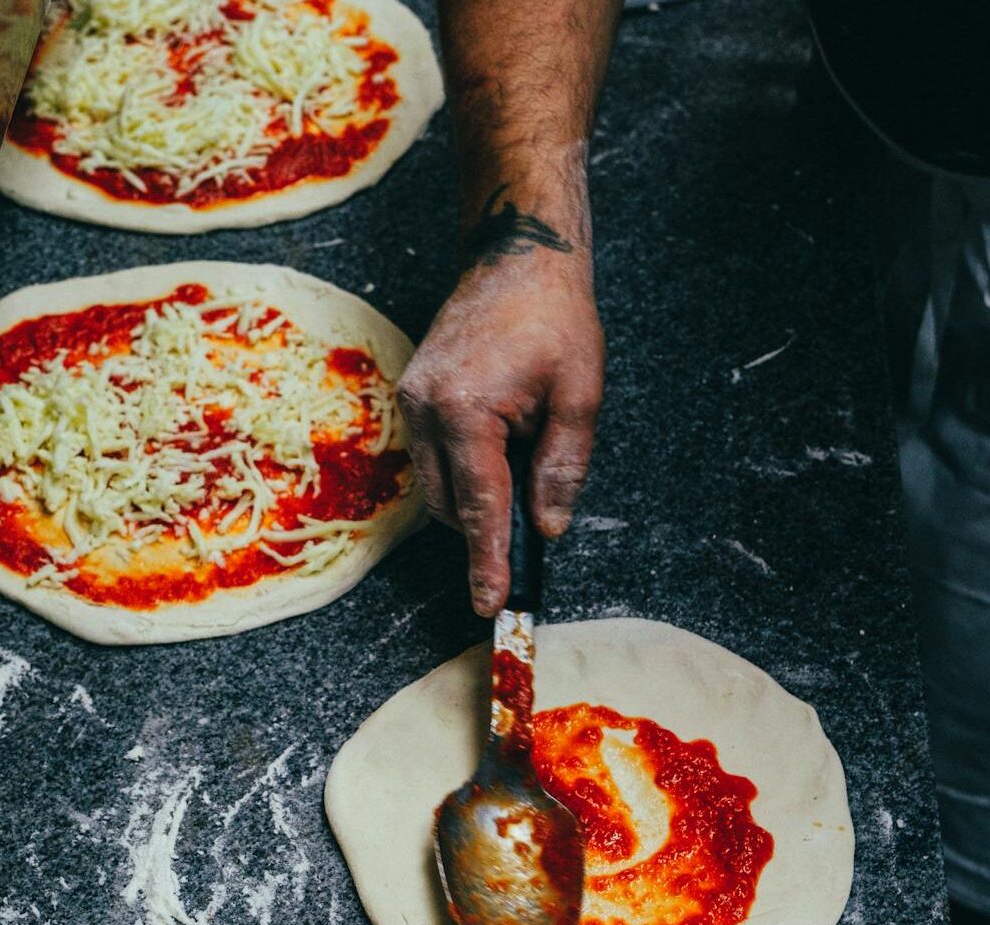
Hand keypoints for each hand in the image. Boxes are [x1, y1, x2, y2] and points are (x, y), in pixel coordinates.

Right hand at [397, 251, 603, 614]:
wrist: (516, 256)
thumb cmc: (554, 319)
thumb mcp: (578, 395)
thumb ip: (562, 467)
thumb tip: (546, 526)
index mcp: (466, 411)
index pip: (480, 507)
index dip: (489, 561)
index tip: (490, 604)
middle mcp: (425, 409)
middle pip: (451, 505)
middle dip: (487, 526)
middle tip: (533, 516)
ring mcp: (411, 400)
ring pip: (437, 485)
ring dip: (475, 496)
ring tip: (523, 454)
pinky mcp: (411, 392)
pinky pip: (432, 456)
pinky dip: (463, 468)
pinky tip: (499, 443)